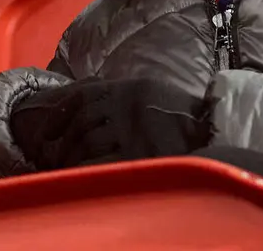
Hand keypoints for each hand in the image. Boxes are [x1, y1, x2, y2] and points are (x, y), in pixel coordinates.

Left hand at [10, 77, 208, 169]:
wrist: (213, 128)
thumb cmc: (182, 113)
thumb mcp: (151, 90)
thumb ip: (122, 95)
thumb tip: (89, 106)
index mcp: (128, 87)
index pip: (82, 95)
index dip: (60, 112)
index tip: (49, 130)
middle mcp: (125, 105)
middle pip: (81, 121)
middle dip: (65, 140)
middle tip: (56, 156)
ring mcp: (131, 130)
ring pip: (87, 141)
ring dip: (72, 156)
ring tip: (67, 167)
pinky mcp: (137, 153)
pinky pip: (101, 162)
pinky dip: (87, 169)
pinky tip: (82, 175)